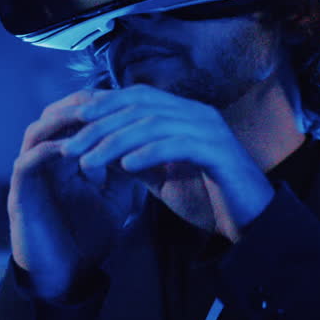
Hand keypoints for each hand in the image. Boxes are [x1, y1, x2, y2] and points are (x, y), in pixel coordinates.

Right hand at [9, 90, 141, 299]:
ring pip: (36, 132)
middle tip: (106, 97)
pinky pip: (27, 162)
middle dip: (79, 104)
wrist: (66, 278)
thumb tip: (147, 143)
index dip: (96, 106)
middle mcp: (43, 161)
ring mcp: (29, 176)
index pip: (75, 120)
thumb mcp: (116, 201)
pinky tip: (70, 149)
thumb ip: (126, 172)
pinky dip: (47, 151)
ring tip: (88, 116)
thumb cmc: (88, 240)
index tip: (123, 100)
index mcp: (64, 160)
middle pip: (54, 116)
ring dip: (60, 121)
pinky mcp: (19, 194)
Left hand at [60, 85, 275, 236]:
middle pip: (139, 107)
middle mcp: (197, 114)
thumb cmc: (206, 198)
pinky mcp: (219, 153)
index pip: (134, 97)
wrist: (251, 223)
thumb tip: (97, 147)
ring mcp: (210, 130)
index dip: (100, 106)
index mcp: (183, 113)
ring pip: (153, 123)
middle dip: (99, 127)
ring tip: (89, 162)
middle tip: (70, 148)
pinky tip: (126, 167)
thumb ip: (134, 157)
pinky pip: (178, 145)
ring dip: (116, 143)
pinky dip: (149, 153)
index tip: (68, 125)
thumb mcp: (161, 175)